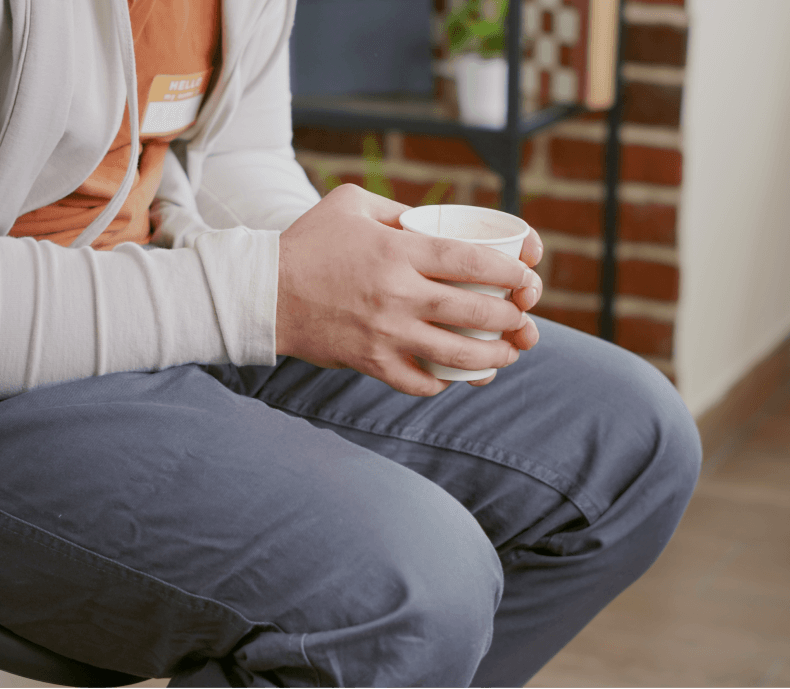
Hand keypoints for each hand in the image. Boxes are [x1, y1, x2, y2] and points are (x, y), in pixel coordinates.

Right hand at [276, 184, 542, 395]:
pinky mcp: (370, 362)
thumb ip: (397, 210)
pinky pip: (419, 382)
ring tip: (506, 354)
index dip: (512, 271)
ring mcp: (386, 333)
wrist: (264, 293)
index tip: (525, 275)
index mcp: (398, 251)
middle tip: (522, 316)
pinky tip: (453, 377)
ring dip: (494, 357)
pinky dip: (443, 383)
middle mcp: (398, 295)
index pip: (474, 263)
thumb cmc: (307, 243)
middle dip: (512, 316)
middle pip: (477, 312)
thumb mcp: (351, 204)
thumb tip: (433, 220)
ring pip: (458, 354)